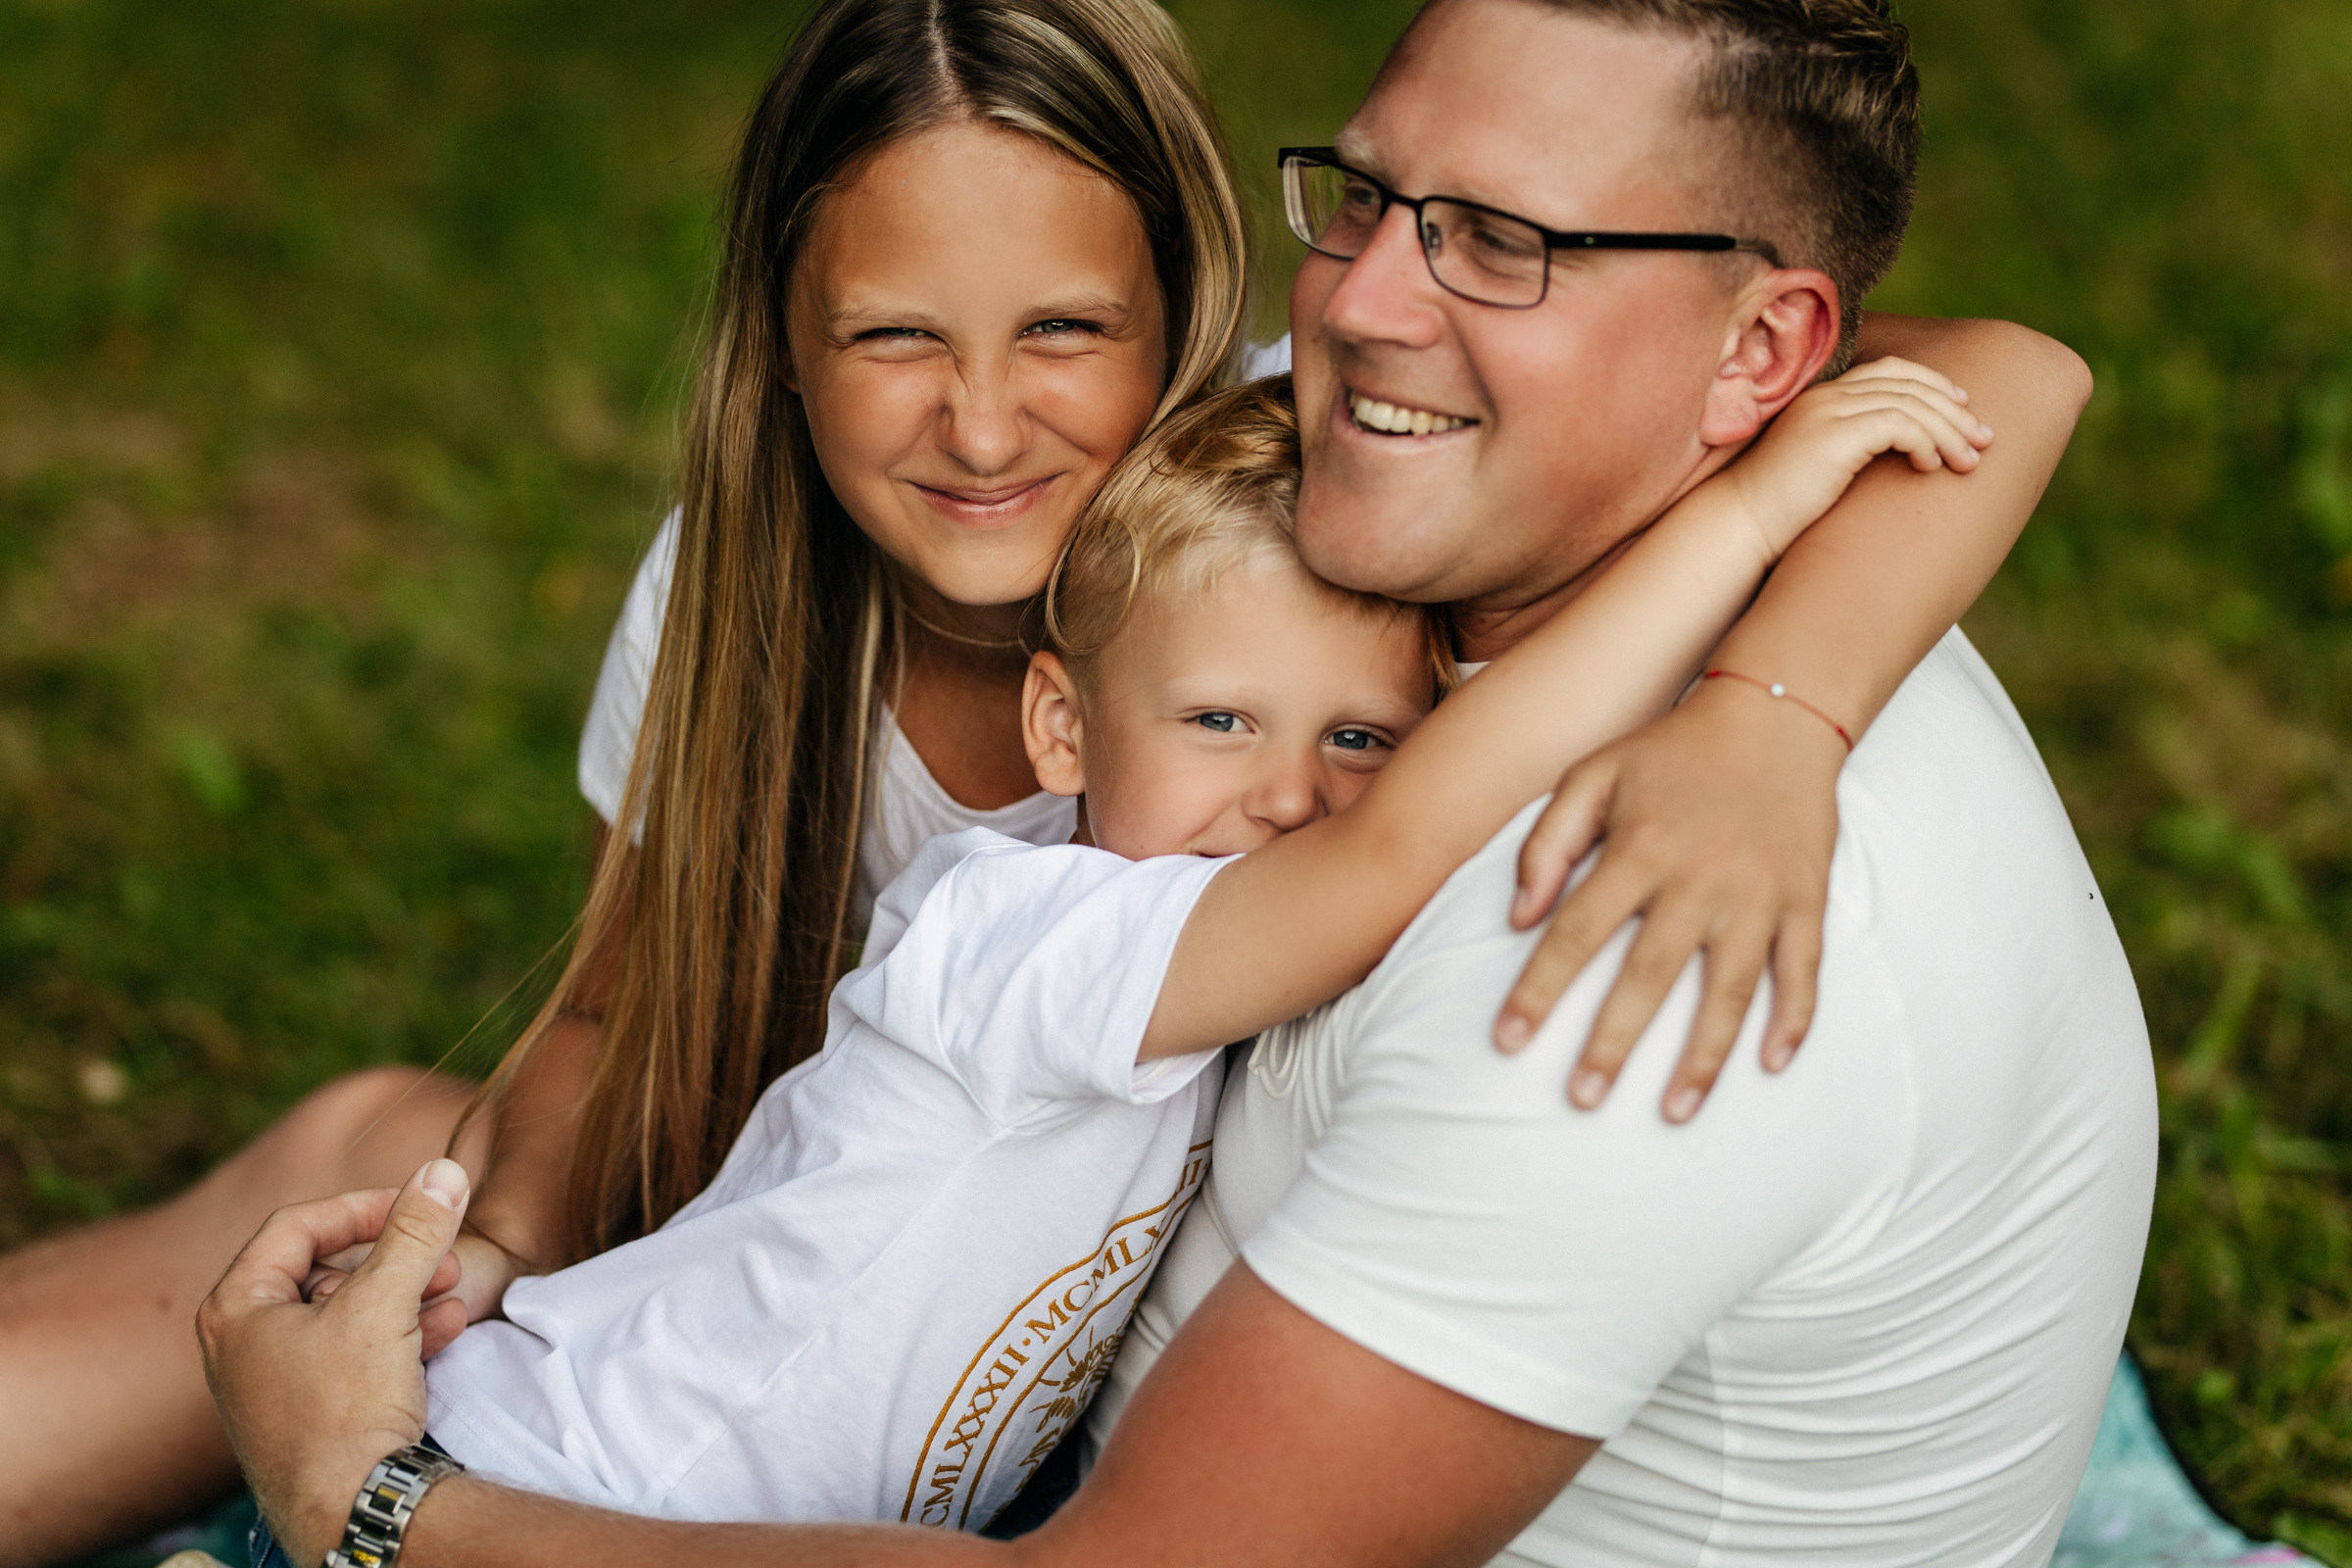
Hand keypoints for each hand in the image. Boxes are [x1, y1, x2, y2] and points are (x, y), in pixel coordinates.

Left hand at [197, 1159, 473, 1565]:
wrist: (348, 1511)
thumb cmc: (342, 1409)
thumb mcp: (382, 1305)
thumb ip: (414, 1232)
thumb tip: (444, 1171)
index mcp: (236, 1309)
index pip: (296, 1226)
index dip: (361, 1207)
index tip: (416, 1205)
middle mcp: (244, 1344)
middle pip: (326, 1268)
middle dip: (394, 1257)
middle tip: (442, 1253)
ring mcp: (274, 1383)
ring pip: (346, 1312)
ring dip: (405, 1293)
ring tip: (453, 1289)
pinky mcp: (309, 1414)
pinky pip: (353, 1354)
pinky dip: (399, 1334)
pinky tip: (446, 1328)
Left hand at [1492, 677, 1840, 1120]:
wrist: (1777, 711)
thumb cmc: (1669, 749)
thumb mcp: (1592, 773)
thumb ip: (1547, 842)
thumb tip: (1518, 918)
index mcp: (1638, 848)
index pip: (1574, 934)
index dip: (1537, 991)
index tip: (1506, 1042)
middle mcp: (1698, 877)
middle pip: (1647, 975)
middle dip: (1612, 1043)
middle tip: (1581, 1099)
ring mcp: (1758, 892)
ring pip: (1729, 989)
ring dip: (1703, 1056)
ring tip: (1674, 1110)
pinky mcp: (1806, 897)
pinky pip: (1804, 969)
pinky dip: (1794, 1018)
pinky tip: (1772, 1064)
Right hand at [1722, 356, 1992, 555]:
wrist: (1740, 524)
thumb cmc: (1777, 509)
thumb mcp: (1820, 468)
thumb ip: (1851, 449)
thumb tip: (1896, 458)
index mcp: (1822, 397)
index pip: (1891, 370)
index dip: (1933, 383)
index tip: (1964, 407)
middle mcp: (1826, 396)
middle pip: (1909, 382)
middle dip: (1954, 410)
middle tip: (1985, 439)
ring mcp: (1829, 411)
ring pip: (1912, 403)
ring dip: (1949, 432)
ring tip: (1969, 462)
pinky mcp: (1835, 435)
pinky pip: (1900, 424)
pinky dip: (1926, 442)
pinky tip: (1931, 467)